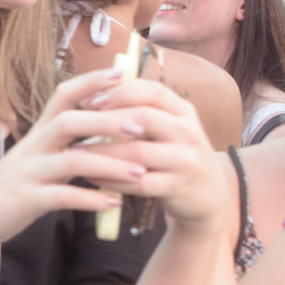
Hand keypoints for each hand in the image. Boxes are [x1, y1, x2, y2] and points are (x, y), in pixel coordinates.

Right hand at [0, 69, 176, 247]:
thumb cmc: (15, 182)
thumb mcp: (38, 154)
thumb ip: (67, 141)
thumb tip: (106, 125)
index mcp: (39, 132)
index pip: (63, 96)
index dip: (90, 82)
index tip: (121, 74)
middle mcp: (34, 146)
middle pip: (68, 122)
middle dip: (106, 121)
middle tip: (140, 127)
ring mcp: (30, 172)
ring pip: (70, 161)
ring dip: (108, 165)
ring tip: (139, 172)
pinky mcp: (28, 199)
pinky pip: (62, 197)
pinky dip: (90, 199)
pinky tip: (114, 203)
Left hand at [71, 77, 227, 235]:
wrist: (209, 193)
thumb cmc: (173, 152)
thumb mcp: (166, 125)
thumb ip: (138, 108)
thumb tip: (90, 91)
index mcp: (183, 110)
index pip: (151, 90)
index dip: (117, 92)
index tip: (87, 100)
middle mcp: (189, 132)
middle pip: (144, 117)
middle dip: (105, 120)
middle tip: (75, 126)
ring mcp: (187, 161)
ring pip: (138, 151)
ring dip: (101, 151)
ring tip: (75, 151)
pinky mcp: (179, 187)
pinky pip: (139, 182)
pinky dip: (111, 179)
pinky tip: (91, 177)